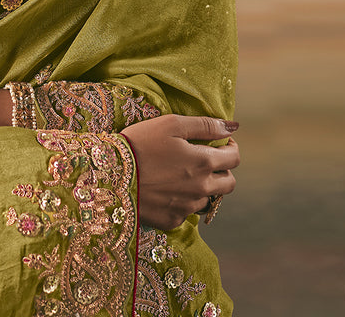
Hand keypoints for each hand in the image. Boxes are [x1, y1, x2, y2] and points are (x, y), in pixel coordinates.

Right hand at [120, 114, 239, 230]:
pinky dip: (183, 200)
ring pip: (208, 199)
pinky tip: (167, 189)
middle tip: (206, 160)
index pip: (234, 159)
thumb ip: (205, 125)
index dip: (230, 148)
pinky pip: (186, 211)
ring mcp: (187, 207)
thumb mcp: (171, 124)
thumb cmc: (140, 142)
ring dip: (203, 187)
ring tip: (183, 175)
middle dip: (223, 170)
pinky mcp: (171, 220)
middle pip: (229, 184)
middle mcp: (201, 188)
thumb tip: (234, 127)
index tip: (221, 143)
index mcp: (203, 162)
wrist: (111, 174)